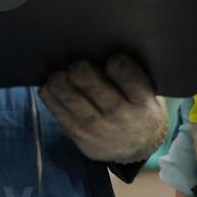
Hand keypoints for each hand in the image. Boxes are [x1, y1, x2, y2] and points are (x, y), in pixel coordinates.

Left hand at [41, 55, 167, 163]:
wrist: (138, 149)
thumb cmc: (138, 107)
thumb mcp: (147, 94)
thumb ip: (131, 75)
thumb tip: (98, 47)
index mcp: (143, 102)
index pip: (129, 78)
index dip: (119, 64)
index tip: (111, 58)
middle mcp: (123, 117)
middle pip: (97, 90)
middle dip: (81, 72)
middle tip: (76, 63)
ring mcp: (100, 130)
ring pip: (74, 102)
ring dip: (60, 84)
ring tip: (56, 73)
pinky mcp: (82, 138)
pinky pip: (62, 117)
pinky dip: (51, 99)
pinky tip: (48, 87)